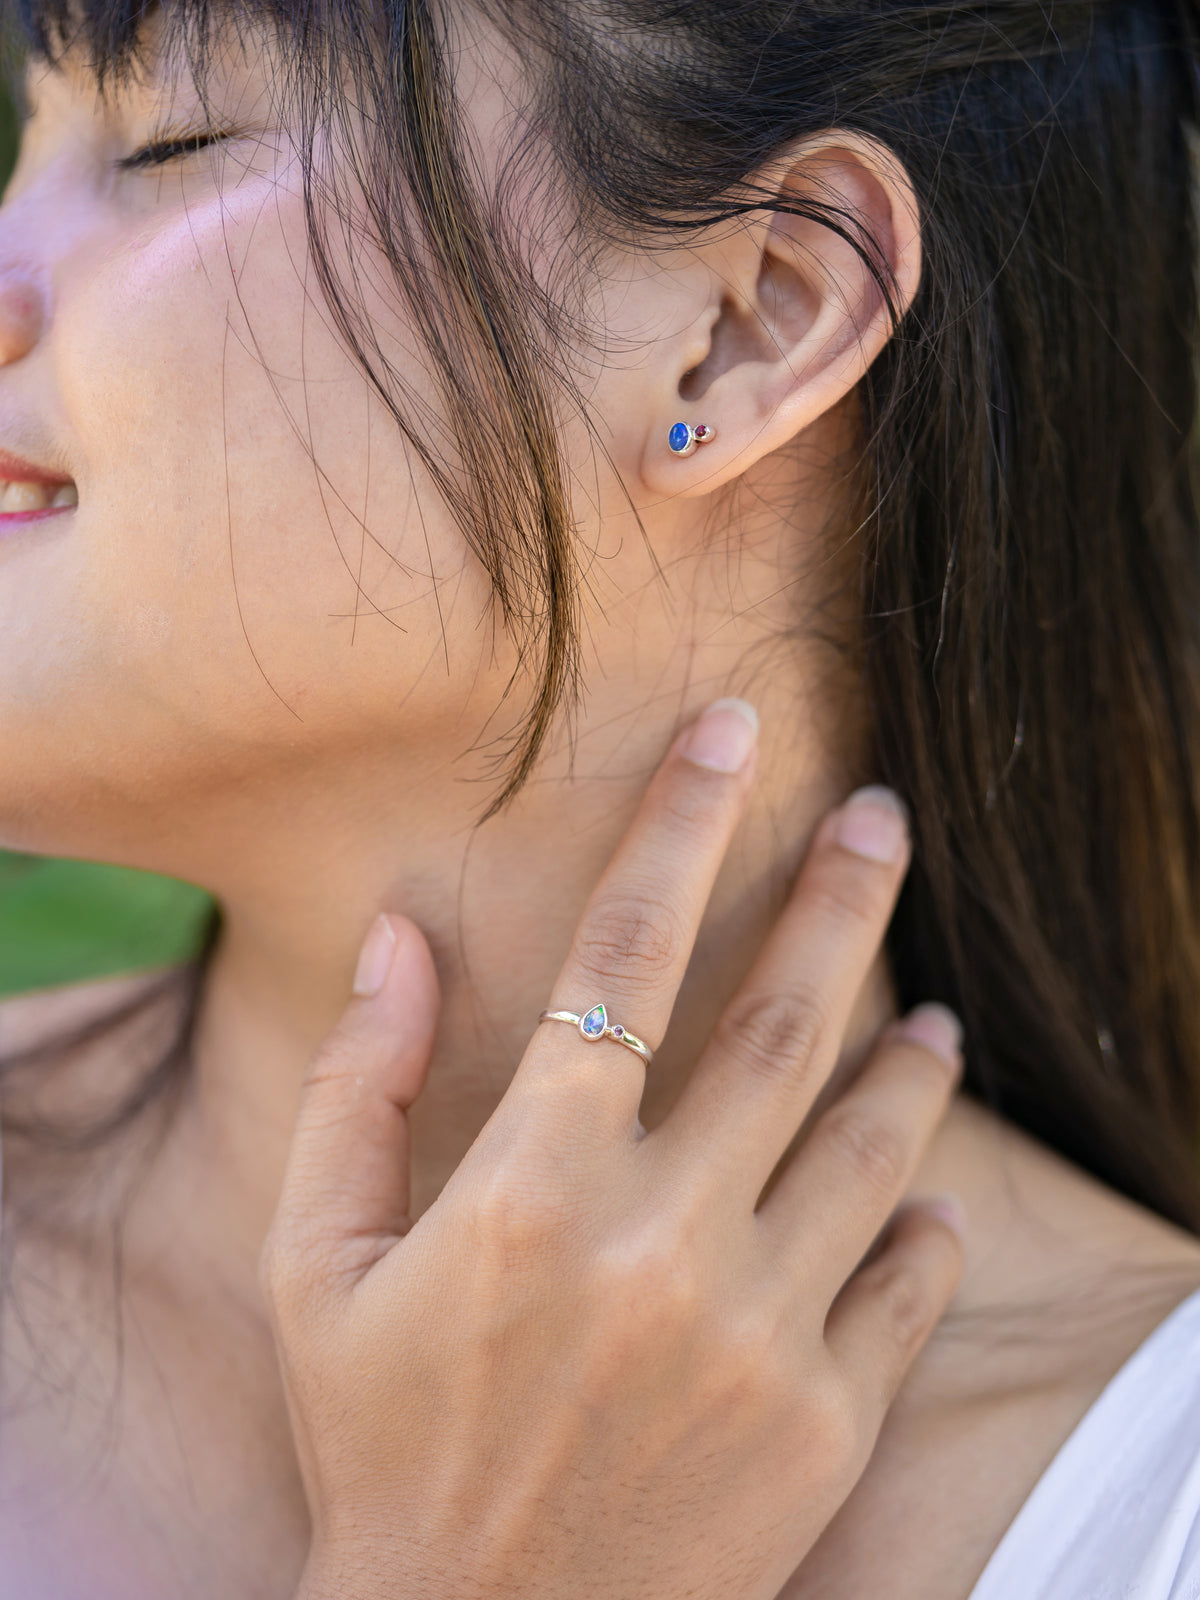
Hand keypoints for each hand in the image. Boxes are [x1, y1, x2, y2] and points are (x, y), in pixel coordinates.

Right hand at [263, 700, 964, 1599]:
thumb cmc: (382, 1445)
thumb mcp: (318, 1265)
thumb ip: (357, 1086)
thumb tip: (399, 935)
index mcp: (533, 1190)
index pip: (627, 958)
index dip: (683, 828)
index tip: (735, 735)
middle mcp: (661, 1245)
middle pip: (783, 1025)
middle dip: (844, 899)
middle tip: (887, 818)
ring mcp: (760, 1336)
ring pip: (871, 1145)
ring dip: (910, 1059)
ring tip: (935, 1013)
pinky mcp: (825, 1425)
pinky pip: (906, 1286)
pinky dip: (925, 1224)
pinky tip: (925, 1192)